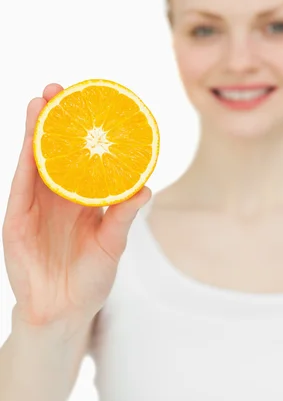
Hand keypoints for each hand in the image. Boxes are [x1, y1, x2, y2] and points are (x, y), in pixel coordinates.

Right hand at [2, 83, 150, 334]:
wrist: (63, 313)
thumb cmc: (90, 278)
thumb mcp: (113, 244)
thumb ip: (123, 216)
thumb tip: (146, 187)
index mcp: (82, 199)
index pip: (82, 157)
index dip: (83, 131)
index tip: (91, 102)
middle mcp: (58, 196)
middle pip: (56, 150)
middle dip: (57, 119)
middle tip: (61, 88)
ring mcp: (35, 206)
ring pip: (35, 160)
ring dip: (36, 130)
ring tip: (41, 100)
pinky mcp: (18, 220)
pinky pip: (22, 185)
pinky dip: (25, 160)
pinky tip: (30, 137)